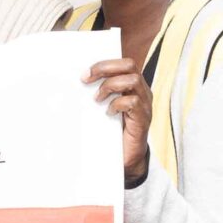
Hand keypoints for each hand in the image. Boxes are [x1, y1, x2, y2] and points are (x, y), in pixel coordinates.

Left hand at [87, 57, 150, 182]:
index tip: (85, 73)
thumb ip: (98, 95)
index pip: (124, 63)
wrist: (127, 159)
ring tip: (97, 99)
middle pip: (129, 65)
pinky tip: (108, 113)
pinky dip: (117, 104)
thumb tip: (77, 85)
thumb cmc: (114, 132)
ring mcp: (145, 104)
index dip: (104, 63)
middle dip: (105, 68)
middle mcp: (142, 91)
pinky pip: (133, 102)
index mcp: (133, 86)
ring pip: (132, 80)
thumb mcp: (104, 109)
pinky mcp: (143, 119)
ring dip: (110, 86)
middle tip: (86, 79)